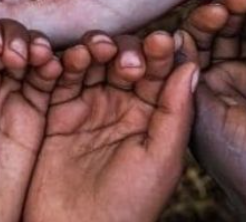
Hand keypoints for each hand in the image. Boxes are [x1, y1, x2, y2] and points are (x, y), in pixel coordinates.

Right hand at [25, 31, 197, 221]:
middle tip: (126, 58)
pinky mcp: (53, 110)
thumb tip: (192, 64)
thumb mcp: (160, 160)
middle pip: (122, 56)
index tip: (163, 41)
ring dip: (91, 49)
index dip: (161, 52)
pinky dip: (55, 63)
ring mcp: (86, 104)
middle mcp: (121, 101)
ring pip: (89, 60)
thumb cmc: (129, 207)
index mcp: (153, 112)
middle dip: (125, 49)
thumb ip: (176, 112)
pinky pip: (54, 77)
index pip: (159, 70)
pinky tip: (58, 60)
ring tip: (94, 52)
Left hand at [183, 0, 245, 221]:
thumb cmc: (242, 171)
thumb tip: (173, 37)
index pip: (192, 41)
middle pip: (224, 31)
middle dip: (234, 8)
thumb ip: (186, 87)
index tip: (215, 7)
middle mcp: (221, 80)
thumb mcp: (204, 127)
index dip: (202, 21)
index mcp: (193, 89)